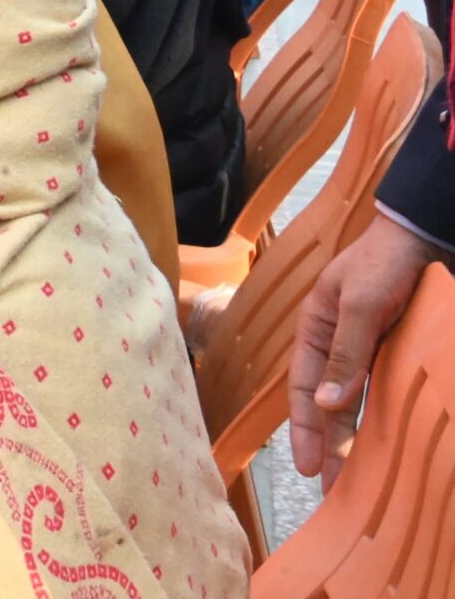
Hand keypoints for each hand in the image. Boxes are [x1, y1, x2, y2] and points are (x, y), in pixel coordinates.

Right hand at [290, 218, 444, 486]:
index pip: (301, 386)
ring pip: (356, 403)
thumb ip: (344, 354)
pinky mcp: (395, 353)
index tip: (309, 467)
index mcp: (314, 328)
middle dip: (327, 444)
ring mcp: (366, 350)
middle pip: (325, 402)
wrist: (423, 237)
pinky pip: (384, 393)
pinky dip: (383, 419)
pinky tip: (386, 445)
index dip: (304, 428)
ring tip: (356, 478)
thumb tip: (325, 405)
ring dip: (354, 438)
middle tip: (333, 488)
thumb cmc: (383, 263)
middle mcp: (336, 344)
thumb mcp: (360, 305)